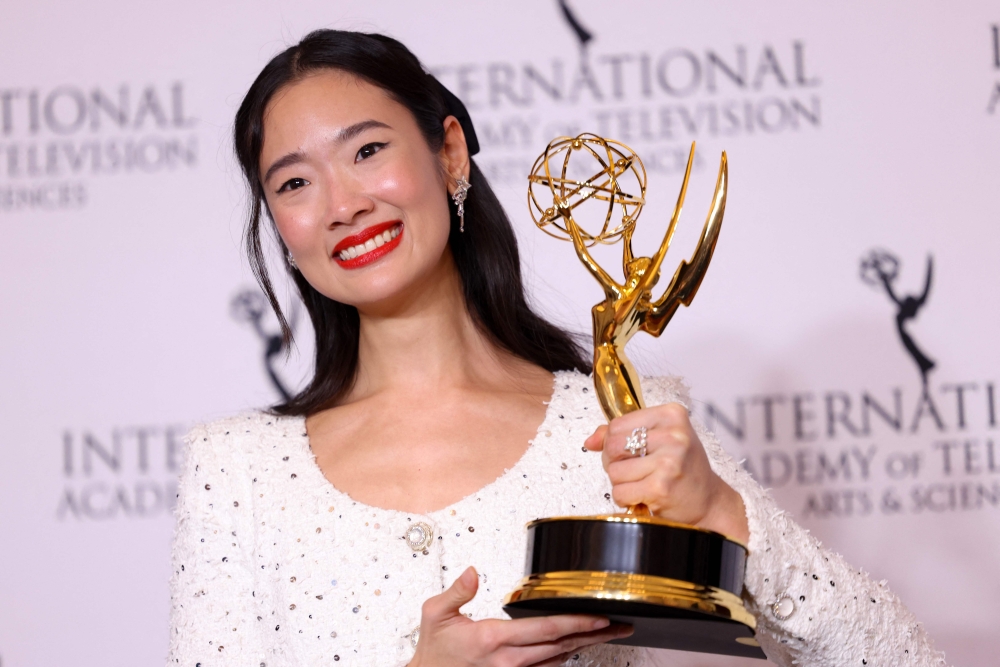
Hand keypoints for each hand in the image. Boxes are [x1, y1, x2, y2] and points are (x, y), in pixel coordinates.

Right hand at [409, 566, 631, 666]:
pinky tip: (578, 647)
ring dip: (585, 645)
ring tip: (609, 634)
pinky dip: (566, 657)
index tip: (599, 615)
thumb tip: (472, 572)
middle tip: (620, 625)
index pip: (545, 629)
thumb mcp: (435, 614)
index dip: (576, 622)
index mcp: (492, 639)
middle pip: (561, 645)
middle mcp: (508, 660)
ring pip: (558, 660)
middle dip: (593, 634)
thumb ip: (457, 591)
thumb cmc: (434, 651)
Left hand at [584, 403, 749, 543]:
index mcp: (672, 414)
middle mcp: (673, 435)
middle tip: (635, 469)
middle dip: (615, 462)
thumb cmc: (683, 467)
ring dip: (622, 482)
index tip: (631, 451)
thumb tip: (590, 441)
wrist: (709, 501)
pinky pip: (620, 492)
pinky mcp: (661, 487)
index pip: (617, 424)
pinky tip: (645, 495)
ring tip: (644, 482)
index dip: (614, 441)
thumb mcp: (660, 439)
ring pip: (614, 471)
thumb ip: (622, 433)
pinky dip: (626, 498)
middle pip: (612, 445)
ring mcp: (668, 461)